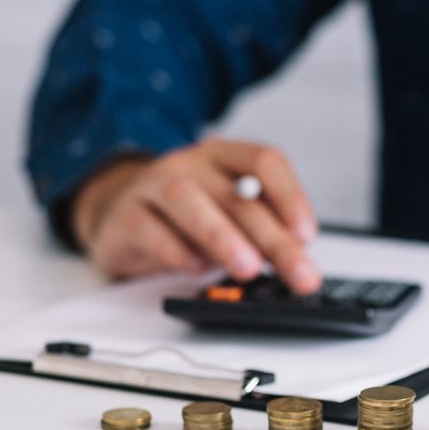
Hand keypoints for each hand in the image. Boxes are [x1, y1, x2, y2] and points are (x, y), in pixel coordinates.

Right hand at [71, 138, 320, 293]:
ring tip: (248, 268)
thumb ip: (259, 232)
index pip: (265, 161)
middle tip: (298, 272)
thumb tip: (296, 262)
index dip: (290, 196)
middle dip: (273, 238)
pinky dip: (174, 250)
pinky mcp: (125, 216)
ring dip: (222, 237)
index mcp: (225, 157)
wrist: (121, 216)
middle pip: (236, 194)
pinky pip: (148, 228)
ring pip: (187, 200)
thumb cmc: (187, 219)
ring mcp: (153, 185)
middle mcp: (191, 164)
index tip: (307, 234)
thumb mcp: (229, 217)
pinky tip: (196, 268)